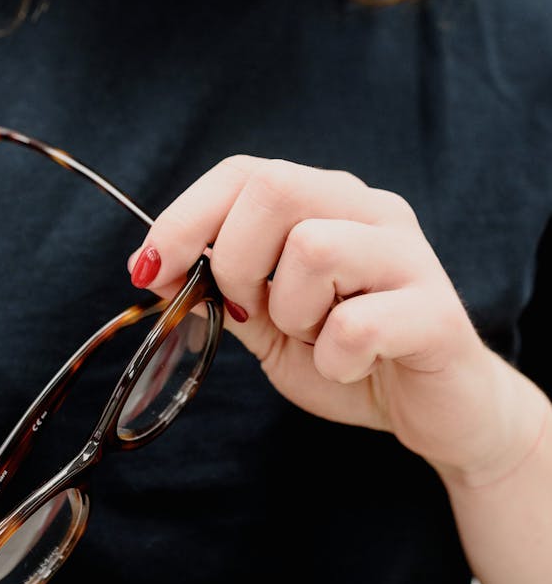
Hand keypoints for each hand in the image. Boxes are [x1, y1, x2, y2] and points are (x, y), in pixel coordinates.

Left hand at [128, 155, 536, 482]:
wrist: (436, 411)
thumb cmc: (350, 357)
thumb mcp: (268, 325)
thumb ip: (218, 292)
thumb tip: (152, 267)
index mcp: (326, 202)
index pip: (243, 172)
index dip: (185, 216)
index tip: (148, 268)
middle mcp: (369, 211)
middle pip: (275, 187)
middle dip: (234, 259)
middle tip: (248, 312)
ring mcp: (408, 255)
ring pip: (314, 247)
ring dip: (291, 312)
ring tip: (316, 337)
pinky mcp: (436, 311)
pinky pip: (356, 324)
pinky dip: (333, 358)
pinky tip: (350, 366)